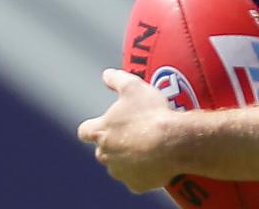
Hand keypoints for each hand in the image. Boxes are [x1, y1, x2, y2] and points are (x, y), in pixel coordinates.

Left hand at [76, 68, 182, 192]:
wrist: (173, 143)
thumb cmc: (151, 114)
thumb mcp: (134, 87)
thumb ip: (117, 79)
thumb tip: (106, 75)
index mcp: (101, 132)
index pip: (85, 131)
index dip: (92, 127)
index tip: (102, 124)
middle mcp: (106, 155)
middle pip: (103, 150)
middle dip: (114, 143)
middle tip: (133, 133)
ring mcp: (121, 172)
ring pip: (119, 166)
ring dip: (128, 158)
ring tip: (147, 146)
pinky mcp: (137, 184)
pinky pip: (137, 179)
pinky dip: (144, 172)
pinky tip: (156, 160)